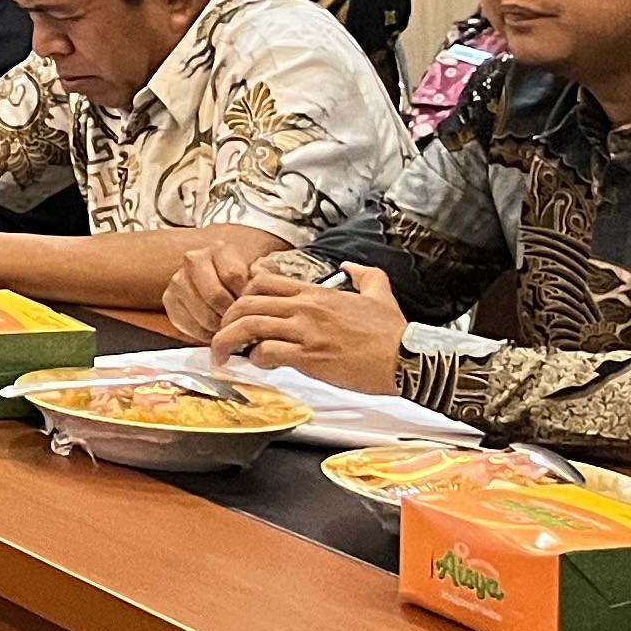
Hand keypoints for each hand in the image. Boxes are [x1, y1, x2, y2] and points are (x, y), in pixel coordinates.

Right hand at [159, 241, 262, 344]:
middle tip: (242, 324)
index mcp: (218, 249)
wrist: (220, 277)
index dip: (246, 297)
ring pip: (201, 312)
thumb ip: (265, 276)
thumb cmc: (244, 277)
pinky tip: (214, 331)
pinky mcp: (168, 298)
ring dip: (218, 326)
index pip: (234, 276)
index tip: (255, 308)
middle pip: (215, 296)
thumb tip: (262, 280)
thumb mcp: (260, 270)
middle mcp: (193, 260)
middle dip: (232, 315)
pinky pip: (185, 323)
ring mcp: (178, 279)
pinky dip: (202, 333)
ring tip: (230, 329)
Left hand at [208, 262, 405, 390]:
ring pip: (250, 326)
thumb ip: (365, 275)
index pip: (263, 282)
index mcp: (316, 293)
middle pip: (247, 303)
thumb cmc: (394, 333)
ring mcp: (306, 332)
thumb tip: (350, 266)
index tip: (238, 311)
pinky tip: (260, 364)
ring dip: (228, 340)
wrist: (409, 359)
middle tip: (221, 335)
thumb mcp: (381, 293)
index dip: (242, 295)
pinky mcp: (310, 357)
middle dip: (226, 319)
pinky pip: (268, 352)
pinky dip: (256, 358)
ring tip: (223, 354)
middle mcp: (306, 308)